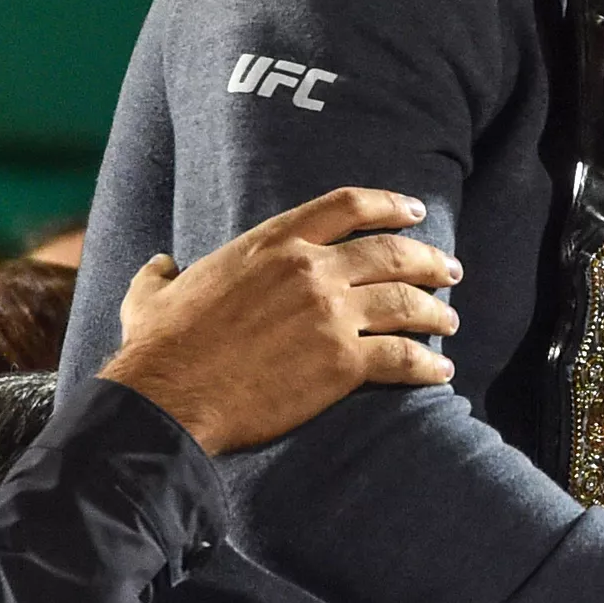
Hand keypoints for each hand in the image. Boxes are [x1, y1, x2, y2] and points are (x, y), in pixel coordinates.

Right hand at [98, 187, 457, 454]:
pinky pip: (403, 358)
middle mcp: (310, 270)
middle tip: (451, 270)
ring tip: (450, 322)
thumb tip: (161, 264)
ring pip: (407, 303)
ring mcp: (330, 315)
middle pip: (392, 253)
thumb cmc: (157, 349)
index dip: (390, 204)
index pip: (347, 205)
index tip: (416, 210)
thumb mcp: (152, 294)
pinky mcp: (341, 363)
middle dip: (430, 260)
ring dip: (437, 312)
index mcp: (272, 243)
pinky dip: (428, 365)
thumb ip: (163, 273)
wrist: (167, 398)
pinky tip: (441, 372)